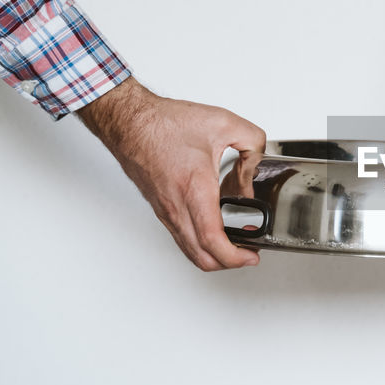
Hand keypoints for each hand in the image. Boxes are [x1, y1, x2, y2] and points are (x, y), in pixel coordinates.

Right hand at [78, 77, 265, 270]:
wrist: (128, 121)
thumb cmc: (163, 123)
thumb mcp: (224, 123)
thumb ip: (253, 143)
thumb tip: (256, 169)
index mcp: (194, 188)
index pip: (212, 240)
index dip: (235, 257)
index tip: (251, 256)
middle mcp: (176, 206)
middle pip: (201, 256)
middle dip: (229, 263)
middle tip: (248, 253)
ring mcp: (166, 211)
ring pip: (190, 250)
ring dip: (214, 254)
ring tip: (236, 242)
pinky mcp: (161, 209)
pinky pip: (182, 237)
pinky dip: (201, 241)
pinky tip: (216, 224)